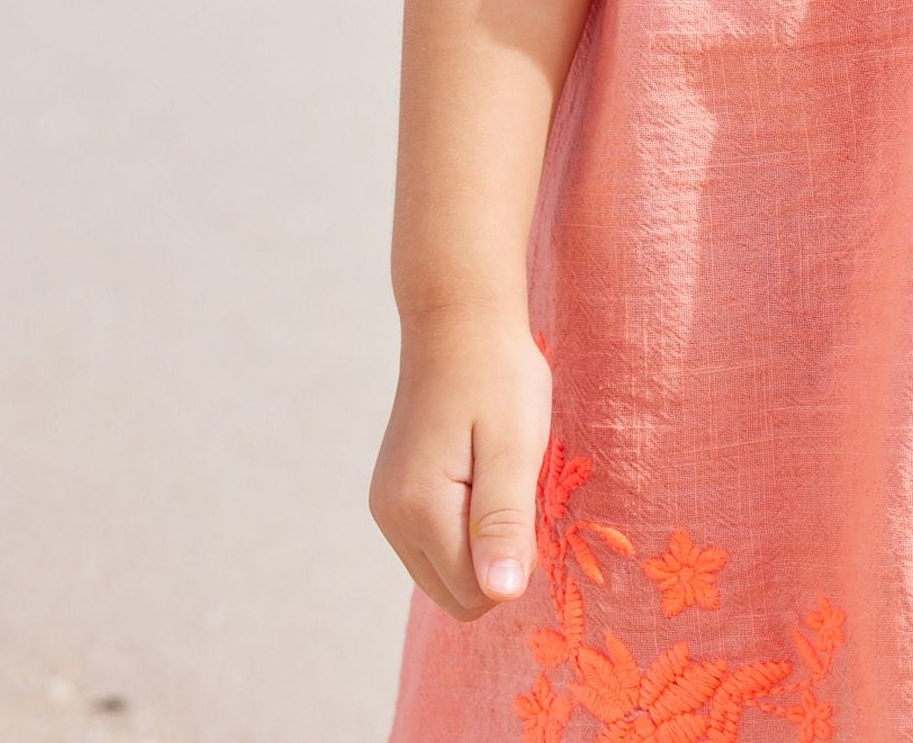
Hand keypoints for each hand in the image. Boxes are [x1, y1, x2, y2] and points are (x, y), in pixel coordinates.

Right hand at [369, 307, 552, 620]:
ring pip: (446, 569)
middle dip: (496, 553)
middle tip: (511, 481)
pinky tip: (476, 467)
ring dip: (480, 536)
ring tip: (493, 469)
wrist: (458, 317)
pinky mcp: (393, 494)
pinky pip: (436, 541)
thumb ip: (505, 522)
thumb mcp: (515, 446)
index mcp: (420, 510)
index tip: (525, 495)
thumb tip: (501, 595)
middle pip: (457, 591)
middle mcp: (392, 518)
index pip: (477, 593)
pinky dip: (464, 520)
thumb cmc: (496, 374)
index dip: (515, 558)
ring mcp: (388, 506)